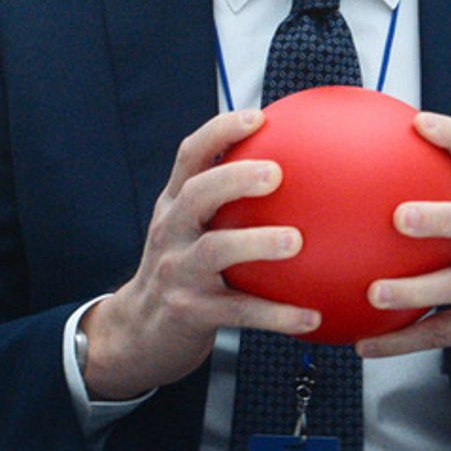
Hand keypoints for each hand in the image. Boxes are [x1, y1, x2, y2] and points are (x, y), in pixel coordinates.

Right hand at [79, 109, 319, 399]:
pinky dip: (276, 314)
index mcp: (174, 205)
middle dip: (234, 177)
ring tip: (297, 241)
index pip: (189, 155)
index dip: (220, 131)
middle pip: (196, 194)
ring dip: (257, 242)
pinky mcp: (190, 313)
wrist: (138, 333)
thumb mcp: (191, 231)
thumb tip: (298, 169)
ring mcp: (178, 272)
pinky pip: (239, 311)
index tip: (259, 117)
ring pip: (214, 250)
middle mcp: (171, 231)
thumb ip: (227, 203)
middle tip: (276, 173)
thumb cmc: (182, 271)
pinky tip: (311, 315)